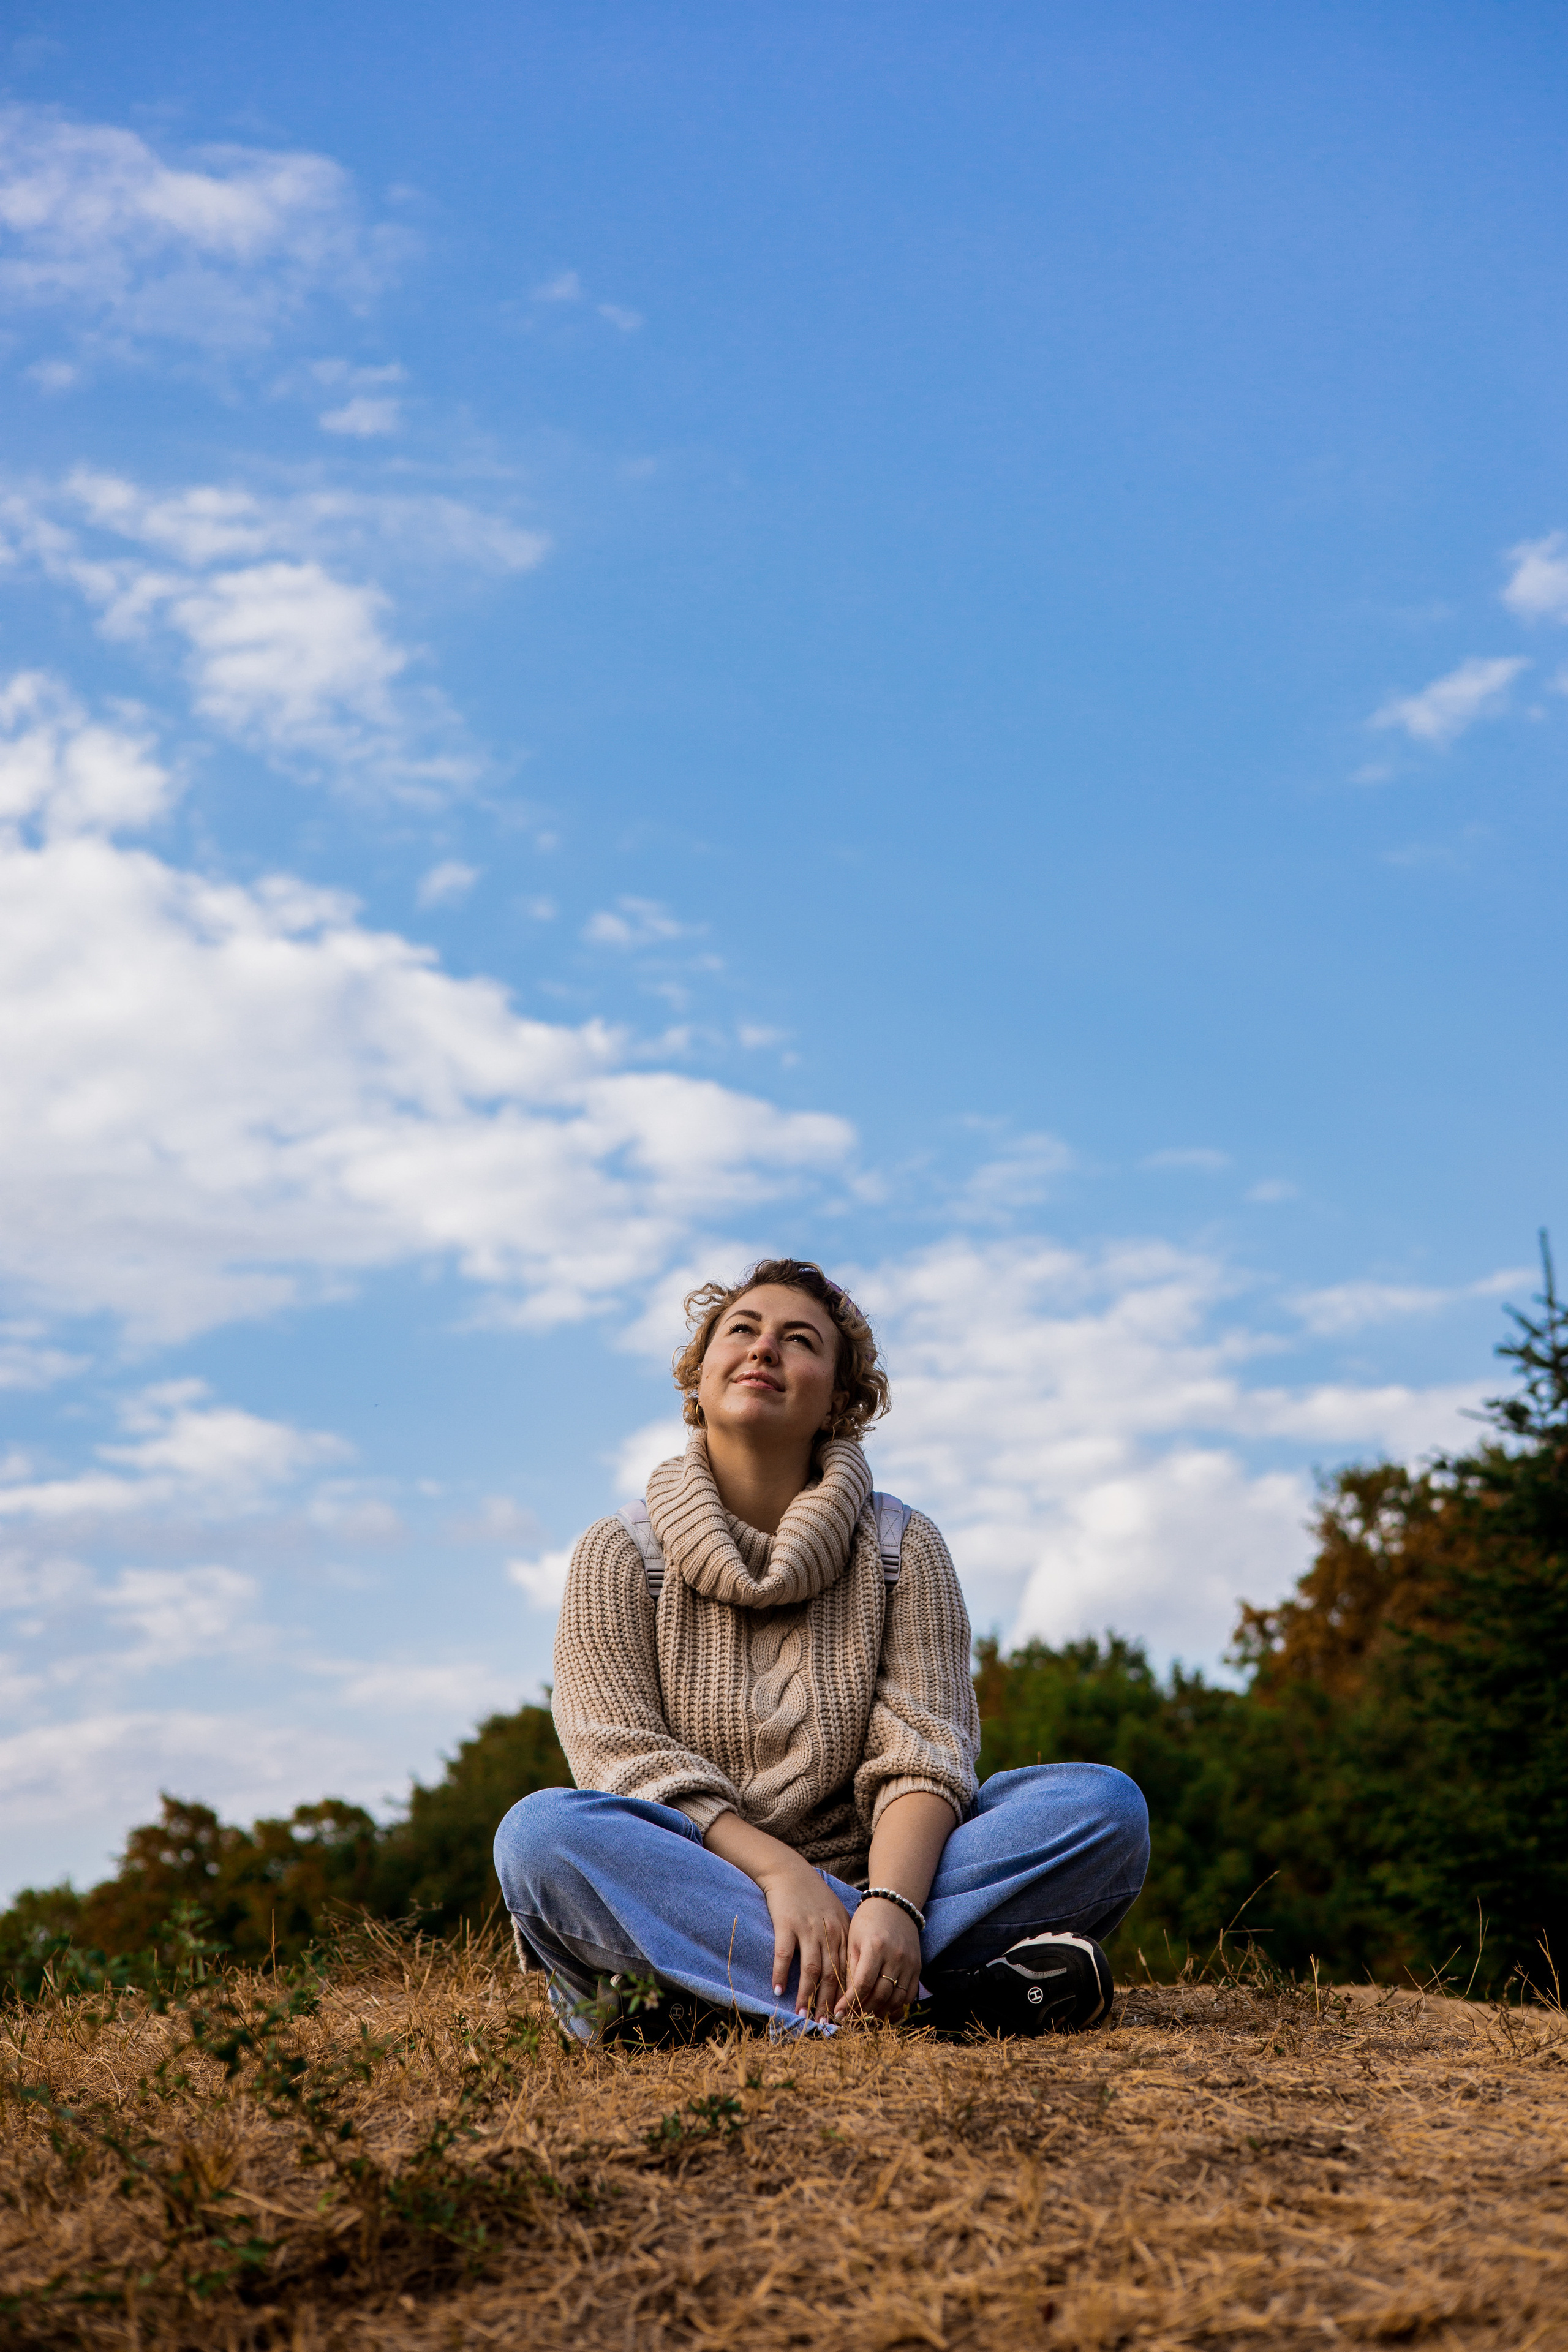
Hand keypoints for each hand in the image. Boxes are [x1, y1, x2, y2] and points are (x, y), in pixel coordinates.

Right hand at [754, 1852, 851, 2019]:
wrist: (789, 1871)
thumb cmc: (813, 1898)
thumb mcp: (835, 1917)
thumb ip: (842, 1943)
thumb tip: (847, 1976)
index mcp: (843, 1933)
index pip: (848, 1972)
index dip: (845, 1997)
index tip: (842, 2018)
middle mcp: (829, 1933)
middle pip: (831, 1975)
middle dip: (827, 2003)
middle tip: (822, 2025)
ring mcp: (808, 1928)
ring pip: (810, 1969)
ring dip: (806, 1995)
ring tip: (801, 2015)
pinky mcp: (787, 1924)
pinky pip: (784, 1955)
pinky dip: (781, 1974)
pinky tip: (778, 1990)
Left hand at [837, 1896, 922, 2019]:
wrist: (894, 1906)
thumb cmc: (867, 1922)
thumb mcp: (853, 1941)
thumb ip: (851, 1970)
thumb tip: (842, 2000)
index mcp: (875, 1947)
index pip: (862, 1984)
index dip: (850, 2003)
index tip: (839, 2014)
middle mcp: (895, 1956)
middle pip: (880, 1994)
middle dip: (864, 2012)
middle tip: (851, 2022)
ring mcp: (909, 1963)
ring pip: (896, 1999)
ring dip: (880, 2014)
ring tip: (865, 2021)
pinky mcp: (918, 1968)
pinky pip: (910, 1996)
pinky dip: (898, 2009)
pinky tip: (885, 2016)